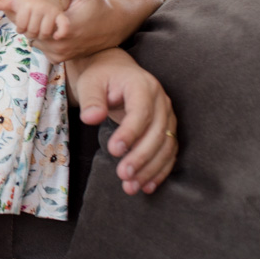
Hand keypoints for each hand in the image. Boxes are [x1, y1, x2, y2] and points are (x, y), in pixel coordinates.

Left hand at [0, 0, 115, 62]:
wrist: (112, 26)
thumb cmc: (97, 3)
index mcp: (65, 28)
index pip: (30, 20)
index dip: (24, 9)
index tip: (27, 1)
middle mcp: (60, 45)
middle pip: (29, 29)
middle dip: (28, 17)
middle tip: (33, 6)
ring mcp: (58, 54)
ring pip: (32, 38)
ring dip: (34, 27)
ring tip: (42, 15)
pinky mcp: (58, 59)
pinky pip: (39, 46)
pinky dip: (40, 36)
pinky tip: (48, 26)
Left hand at [0, 0, 70, 44]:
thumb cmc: (28, 0)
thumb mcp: (14, 0)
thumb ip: (1, 4)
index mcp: (27, 4)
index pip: (21, 26)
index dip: (20, 27)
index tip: (23, 22)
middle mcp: (40, 7)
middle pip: (32, 31)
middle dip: (30, 32)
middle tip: (31, 26)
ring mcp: (51, 11)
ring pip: (44, 33)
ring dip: (41, 35)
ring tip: (40, 29)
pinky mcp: (61, 15)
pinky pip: (63, 26)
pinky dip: (60, 33)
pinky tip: (56, 37)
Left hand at [65, 48, 177, 194]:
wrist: (116, 72)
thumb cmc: (101, 77)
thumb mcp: (90, 84)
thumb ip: (91, 100)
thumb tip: (90, 118)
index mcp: (142, 86)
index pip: (141, 112)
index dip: (130, 133)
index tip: (114, 150)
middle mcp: (161, 101)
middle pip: (157, 132)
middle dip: (141, 157)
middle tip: (123, 175)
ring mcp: (167, 116)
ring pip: (165, 146)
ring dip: (150, 169)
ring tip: (131, 187)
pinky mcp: (167, 129)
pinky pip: (168, 152)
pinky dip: (160, 170)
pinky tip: (147, 186)